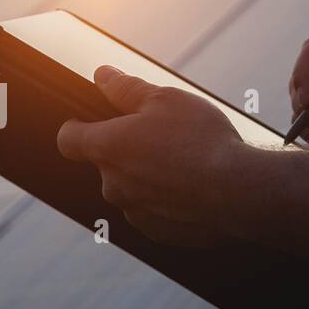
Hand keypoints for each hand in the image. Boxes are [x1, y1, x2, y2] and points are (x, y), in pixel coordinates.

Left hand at [56, 66, 244, 246]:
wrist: (241, 194)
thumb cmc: (202, 140)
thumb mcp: (165, 99)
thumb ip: (126, 88)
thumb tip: (102, 75)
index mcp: (107, 148)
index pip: (68, 139)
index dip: (76, 127)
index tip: (89, 120)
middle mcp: (113, 185)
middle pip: (108, 164)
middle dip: (128, 150)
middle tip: (164, 136)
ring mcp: (135, 213)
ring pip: (133, 189)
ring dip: (149, 176)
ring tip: (187, 162)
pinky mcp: (158, 233)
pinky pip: (155, 212)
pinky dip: (168, 201)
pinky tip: (196, 188)